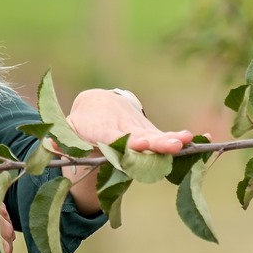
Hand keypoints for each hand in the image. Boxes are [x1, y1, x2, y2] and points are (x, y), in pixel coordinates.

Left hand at [63, 88, 192, 213]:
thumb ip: (60, 139)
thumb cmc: (81, 125)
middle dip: (157, 142)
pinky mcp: (151, 134)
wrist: (100, 105)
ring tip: (189, 141)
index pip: (118, 139)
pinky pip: (166, 138)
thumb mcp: (67, 130)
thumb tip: (49, 146)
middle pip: (143, 138)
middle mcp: (127, 129)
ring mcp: (141, 130)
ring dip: (172, 141)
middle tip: (174, 144)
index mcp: (105, 131)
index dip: (128, 144)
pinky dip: (182, 140)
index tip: (139, 145)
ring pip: (157, 136)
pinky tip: (204, 140)